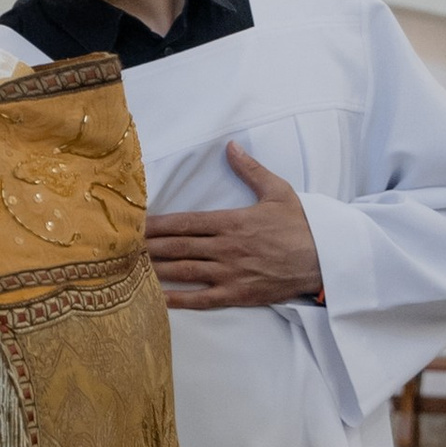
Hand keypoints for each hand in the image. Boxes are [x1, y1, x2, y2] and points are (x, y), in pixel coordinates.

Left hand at [143, 142, 323, 310]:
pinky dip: (177, 300)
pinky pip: (201, 299)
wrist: (325, 260)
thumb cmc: (301, 225)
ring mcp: (230, 273)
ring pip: (184, 271)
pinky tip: (156, 299)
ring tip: (129, 269)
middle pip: (177, 246)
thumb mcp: (278, 191)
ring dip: (155, 270)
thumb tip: (231, 146)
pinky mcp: (237, 294)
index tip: (135, 225)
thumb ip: (250, 170)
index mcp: (231, 222)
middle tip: (120, 248)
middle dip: (147, 247)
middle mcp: (225, 248)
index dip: (156, 225)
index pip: (185, 223)